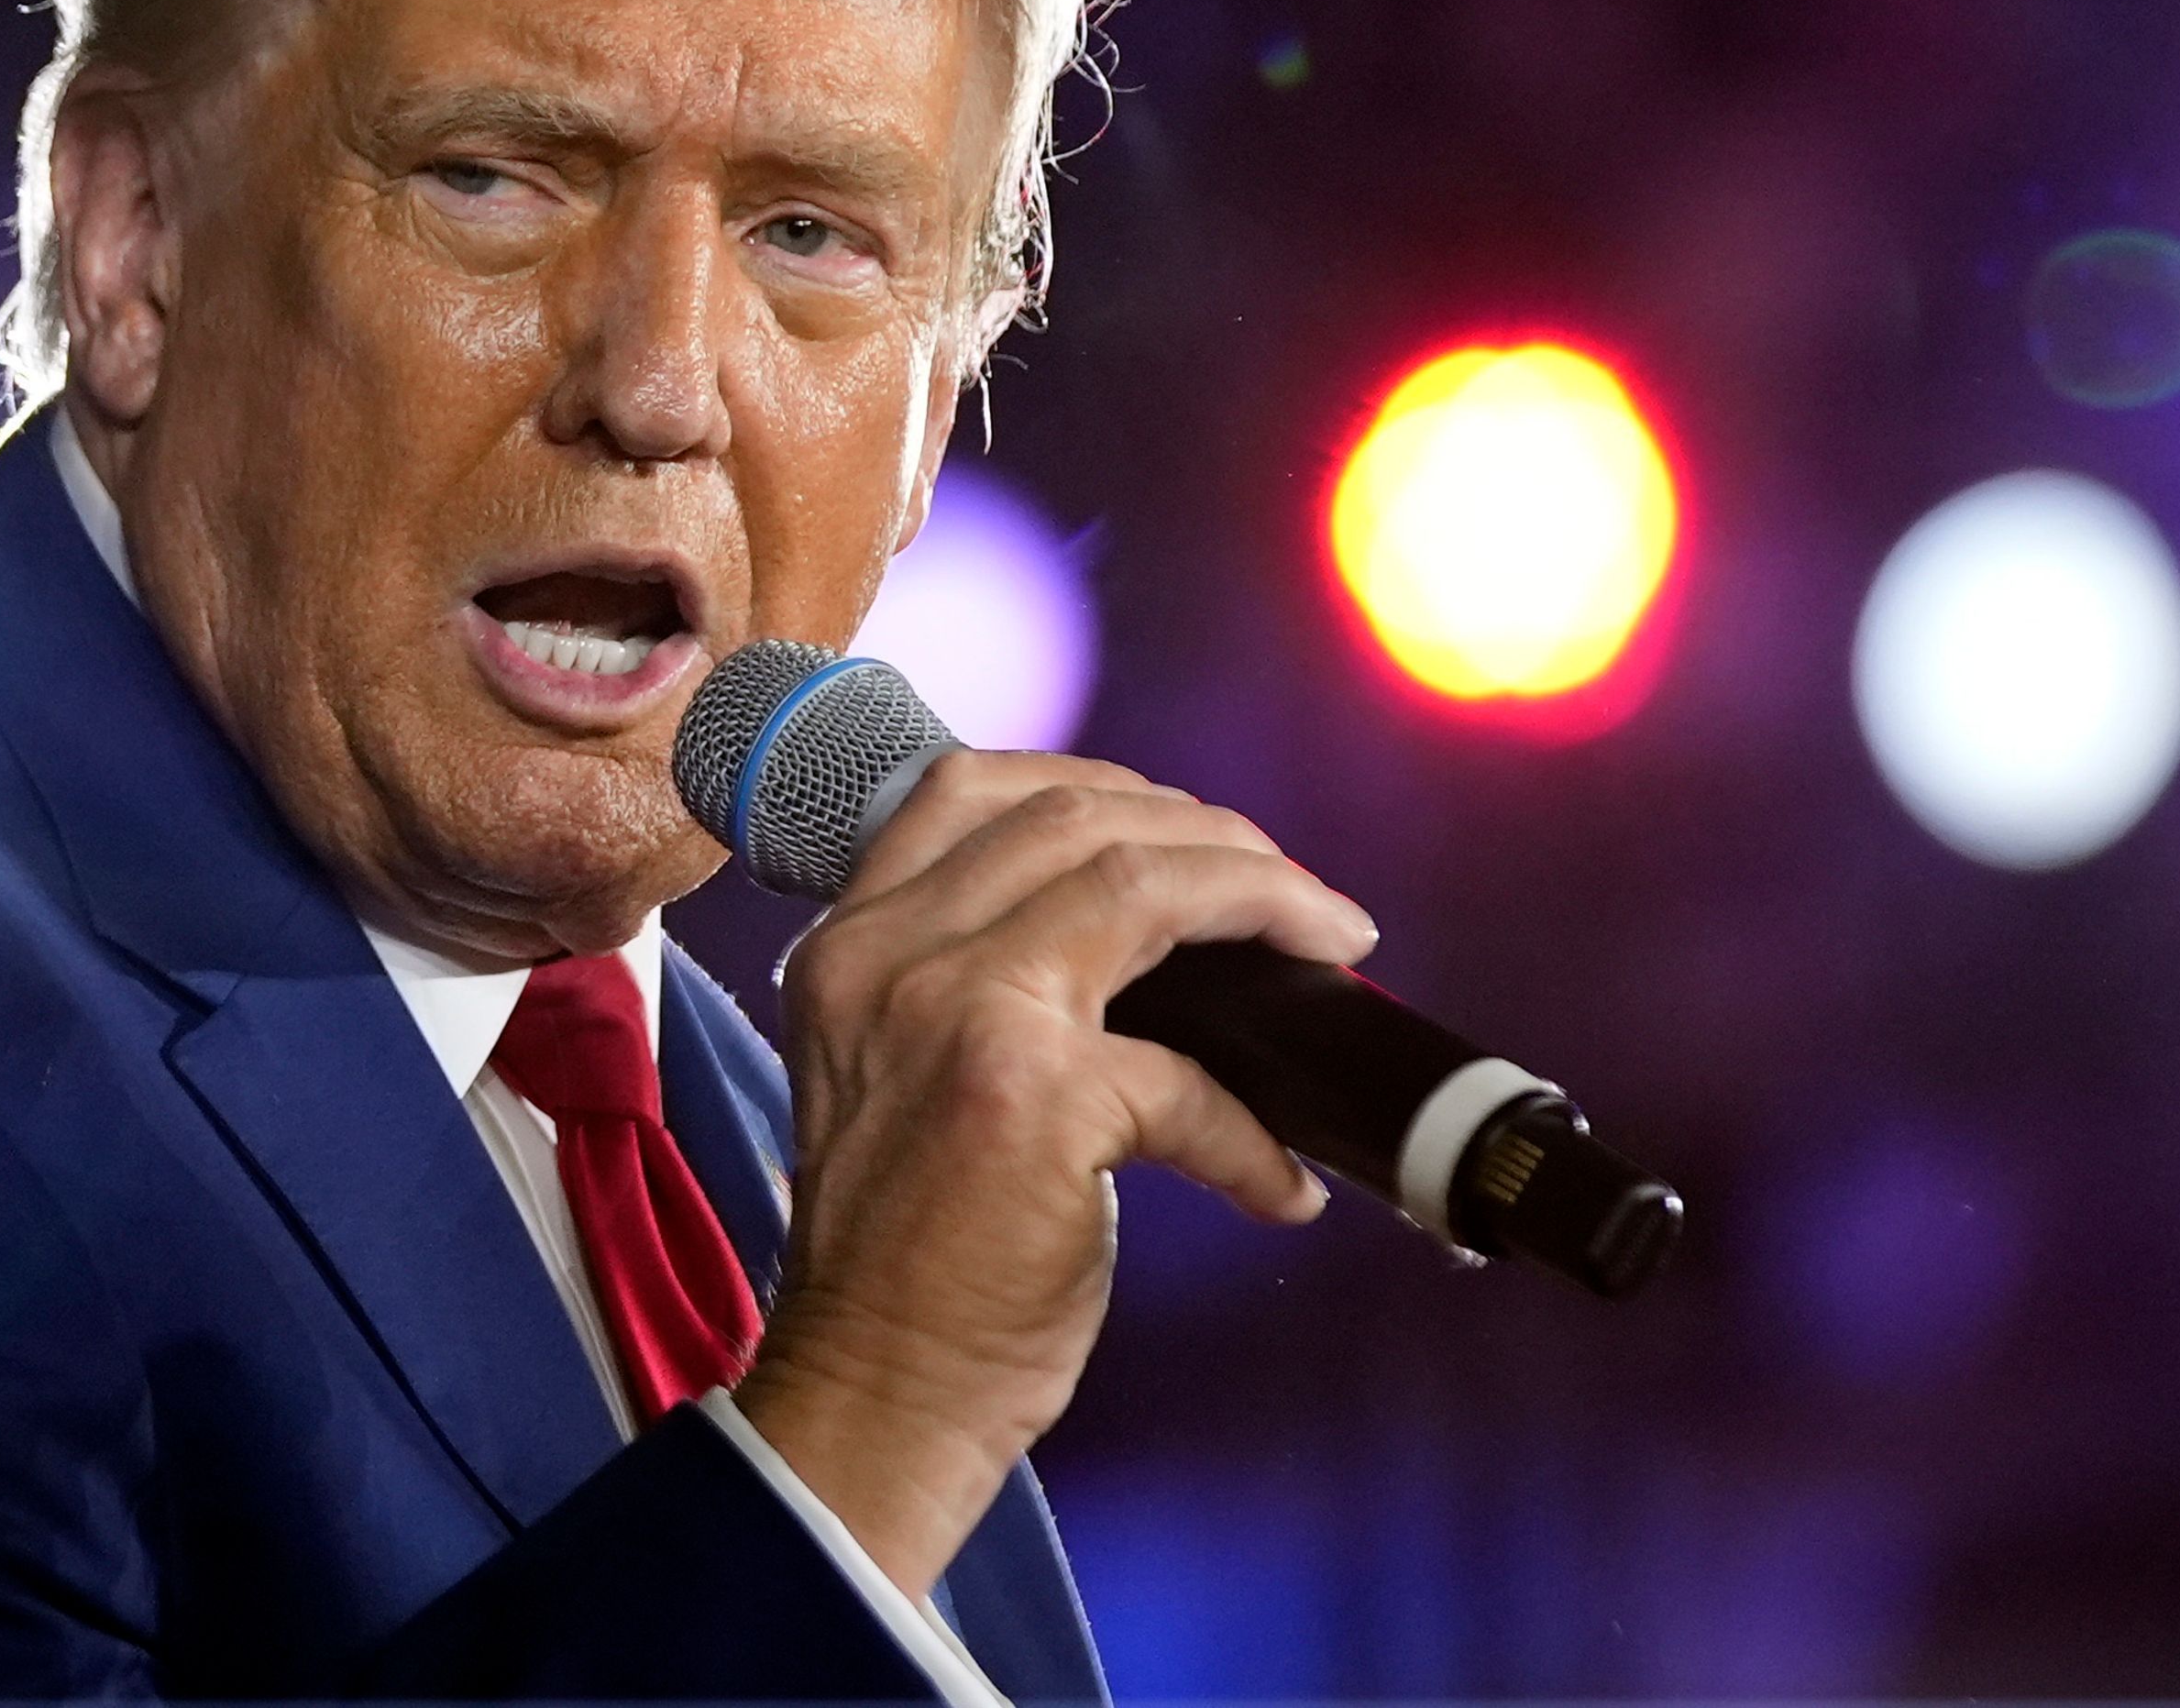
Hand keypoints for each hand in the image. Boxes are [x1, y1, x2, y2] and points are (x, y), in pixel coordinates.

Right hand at [728, 750, 1377, 1597]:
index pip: (971, 786)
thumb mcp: (894, 1069)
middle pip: (1075, 814)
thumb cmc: (903, 1254)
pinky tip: (1280, 1185)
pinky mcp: (1032, 1100)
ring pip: (1142, 882)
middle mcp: (888, 955)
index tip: (1191, 834)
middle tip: (1296, 898)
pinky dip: (1255, 1133)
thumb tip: (1150, 930)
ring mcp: (957, 1013)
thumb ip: (970, 981)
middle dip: (1214, 836)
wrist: (871, 1393)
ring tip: (1330, 950)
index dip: (1105, 788)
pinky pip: (1194, 1076)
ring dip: (1266, 902)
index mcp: (849, 943)